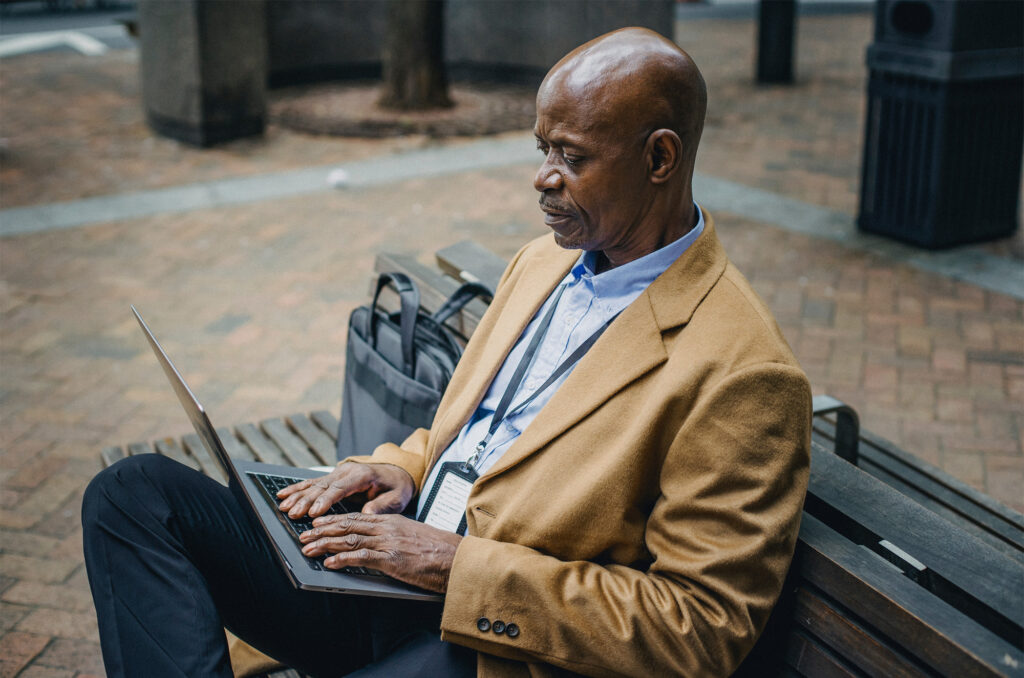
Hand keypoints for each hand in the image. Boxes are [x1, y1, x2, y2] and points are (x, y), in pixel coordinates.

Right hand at [276, 462, 414, 518]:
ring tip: (283, 506)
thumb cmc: (397, 486)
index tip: (313, 512)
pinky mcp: (332, 478)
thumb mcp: (397, 497)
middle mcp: (346, 472)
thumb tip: (367, 514)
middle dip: (306, 500)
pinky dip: (296, 488)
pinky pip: (312, 483)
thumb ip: (382, 506)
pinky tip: (282, 494)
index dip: (325, 500)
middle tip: (292, 513)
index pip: (340, 488)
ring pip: (314, 484)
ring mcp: (338, 473)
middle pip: (322, 487)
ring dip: (297, 495)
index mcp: (362, 475)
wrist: (397, 470)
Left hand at [299, 513, 461, 592]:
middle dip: (322, 530)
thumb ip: (393, 535)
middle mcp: (387, 528)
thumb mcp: (413, 536)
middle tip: (304, 535)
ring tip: (308, 549)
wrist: (457, 558)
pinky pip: (361, 557)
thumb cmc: (438, 550)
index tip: (318, 523)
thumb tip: (377, 543)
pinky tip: (329, 563)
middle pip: (347, 525)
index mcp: (392, 520)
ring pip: (349, 540)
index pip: (356, 516)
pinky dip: (342, 560)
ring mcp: (388, 542)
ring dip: (325, 545)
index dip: (333, 520)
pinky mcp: (391, 559)